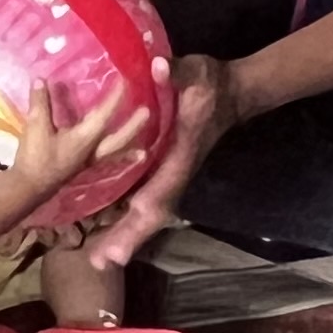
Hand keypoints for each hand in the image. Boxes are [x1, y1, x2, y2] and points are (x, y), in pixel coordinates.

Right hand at [6, 81, 155, 210]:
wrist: (28, 187)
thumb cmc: (35, 157)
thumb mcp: (36, 126)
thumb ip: (40, 103)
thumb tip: (40, 80)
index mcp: (85, 138)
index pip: (105, 114)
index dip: (115, 96)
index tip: (125, 81)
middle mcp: (92, 150)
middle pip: (119, 138)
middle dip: (133, 124)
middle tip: (147, 112)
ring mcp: (88, 161)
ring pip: (114, 153)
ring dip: (129, 149)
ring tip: (144, 151)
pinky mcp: (81, 167)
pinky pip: (104, 162)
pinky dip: (116, 160)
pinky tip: (122, 163)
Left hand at [86, 53, 230, 270]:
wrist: (232, 92)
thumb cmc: (212, 84)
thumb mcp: (197, 73)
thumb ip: (178, 72)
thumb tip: (158, 69)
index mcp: (179, 156)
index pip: (159, 192)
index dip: (140, 217)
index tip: (125, 238)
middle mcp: (175, 172)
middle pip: (151, 214)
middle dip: (128, 238)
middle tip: (102, 263)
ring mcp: (170, 174)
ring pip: (148, 212)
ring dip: (126, 234)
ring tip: (101, 259)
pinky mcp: (164, 170)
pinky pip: (145, 200)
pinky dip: (129, 218)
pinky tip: (109, 229)